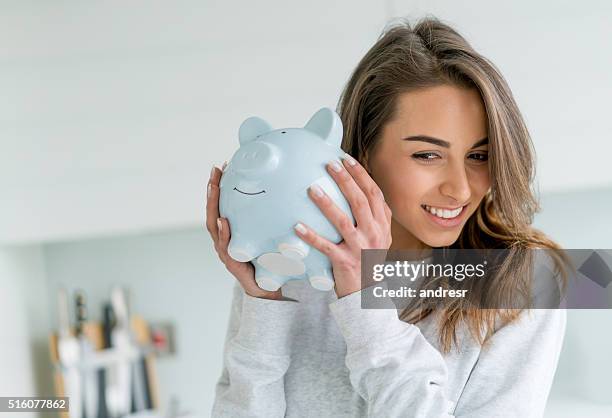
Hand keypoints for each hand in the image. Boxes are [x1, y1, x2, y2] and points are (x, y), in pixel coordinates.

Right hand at [206, 162, 283, 299]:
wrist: (269, 290)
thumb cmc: (270, 261)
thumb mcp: (271, 236)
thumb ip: (272, 220)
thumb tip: (289, 193)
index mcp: (231, 232)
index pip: (222, 205)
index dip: (219, 187)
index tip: (221, 166)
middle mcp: (225, 239)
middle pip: (213, 211)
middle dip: (212, 191)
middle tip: (215, 171)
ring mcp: (226, 251)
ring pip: (214, 225)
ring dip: (213, 206)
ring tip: (214, 188)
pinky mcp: (232, 263)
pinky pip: (225, 246)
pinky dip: (223, 234)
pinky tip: (224, 221)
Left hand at [293, 154, 391, 297]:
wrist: (367, 292)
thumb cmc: (369, 259)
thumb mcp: (380, 236)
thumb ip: (375, 214)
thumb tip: (361, 185)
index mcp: (382, 225)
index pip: (374, 194)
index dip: (361, 175)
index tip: (346, 159)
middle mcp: (374, 234)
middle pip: (360, 202)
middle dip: (345, 181)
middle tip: (330, 165)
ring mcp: (360, 248)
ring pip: (343, 221)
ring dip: (326, 204)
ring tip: (312, 189)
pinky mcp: (345, 262)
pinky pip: (326, 247)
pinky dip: (311, 237)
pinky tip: (297, 226)